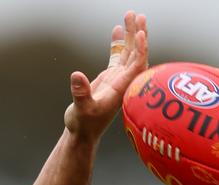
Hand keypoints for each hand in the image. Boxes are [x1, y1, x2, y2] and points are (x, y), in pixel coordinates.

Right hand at [64, 10, 148, 141]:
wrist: (82, 134)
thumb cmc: (83, 126)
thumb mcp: (80, 110)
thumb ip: (80, 94)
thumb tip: (76, 76)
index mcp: (121, 90)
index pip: (136, 67)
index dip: (140, 50)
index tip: (141, 33)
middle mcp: (124, 83)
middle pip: (136, 55)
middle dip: (139, 35)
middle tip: (139, 16)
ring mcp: (118, 80)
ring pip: (128, 54)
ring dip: (131, 35)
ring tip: (130, 15)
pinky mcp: (110, 79)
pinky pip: (118, 57)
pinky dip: (119, 44)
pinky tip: (118, 29)